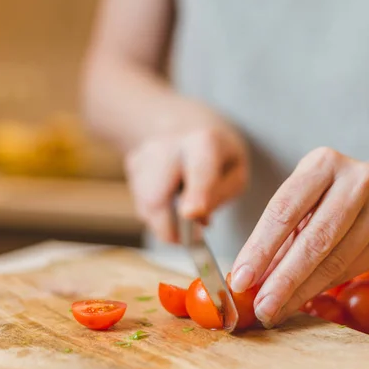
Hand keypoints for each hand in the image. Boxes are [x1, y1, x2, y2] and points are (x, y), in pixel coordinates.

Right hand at [125, 123, 247, 242]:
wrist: (186, 126)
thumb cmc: (217, 156)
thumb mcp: (235, 173)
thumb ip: (220, 195)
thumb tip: (194, 218)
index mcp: (205, 142)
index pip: (199, 169)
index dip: (195, 193)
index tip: (192, 214)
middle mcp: (169, 143)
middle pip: (158, 196)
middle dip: (170, 228)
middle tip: (189, 241)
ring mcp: (145, 153)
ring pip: (146, 206)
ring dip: (165, 222)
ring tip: (185, 210)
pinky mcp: (132, 165)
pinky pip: (142, 204)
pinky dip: (157, 212)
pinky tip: (171, 196)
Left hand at [229, 147, 368, 327]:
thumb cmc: (325, 199)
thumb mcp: (299, 202)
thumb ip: (275, 237)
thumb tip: (246, 280)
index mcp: (323, 163)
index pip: (284, 210)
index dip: (260, 248)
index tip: (240, 279)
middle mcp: (356, 180)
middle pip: (313, 239)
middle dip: (283, 279)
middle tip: (261, 306)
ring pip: (334, 260)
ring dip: (300, 291)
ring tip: (275, 310)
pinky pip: (349, 271)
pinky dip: (321, 289)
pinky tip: (300, 300)